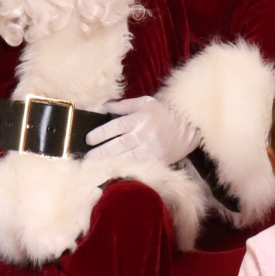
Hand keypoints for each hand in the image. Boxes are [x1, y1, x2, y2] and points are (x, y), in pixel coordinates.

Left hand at [84, 95, 199, 166]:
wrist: (187, 127)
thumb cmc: (163, 113)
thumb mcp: (145, 103)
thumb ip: (124, 106)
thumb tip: (104, 107)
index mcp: (140, 118)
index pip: (116, 126)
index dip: (101, 133)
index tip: (89, 140)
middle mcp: (144, 134)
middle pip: (118, 144)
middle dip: (100, 152)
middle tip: (87, 158)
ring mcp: (150, 149)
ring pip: (126, 157)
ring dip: (109, 163)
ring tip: (94, 167)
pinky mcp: (156, 160)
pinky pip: (138, 166)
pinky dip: (126, 169)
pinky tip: (114, 173)